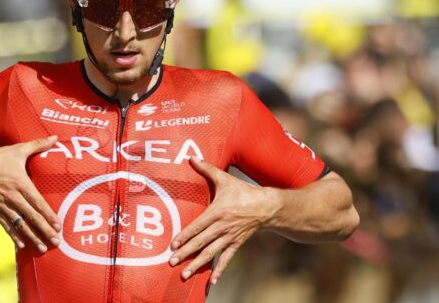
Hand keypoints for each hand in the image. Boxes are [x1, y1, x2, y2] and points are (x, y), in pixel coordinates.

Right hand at [0, 136, 60, 252]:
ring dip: (31, 237)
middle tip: (56, 242)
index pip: (38, 203)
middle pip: (31, 217)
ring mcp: (2, 205)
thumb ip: (37, 145)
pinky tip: (21, 245)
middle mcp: (13, 197)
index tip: (58, 226)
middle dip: (44, 231)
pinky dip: (13, 236)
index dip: (49, 215)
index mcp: (20, 183)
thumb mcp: (17, 150)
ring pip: (19, 225)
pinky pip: (5, 225)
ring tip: (42, 248)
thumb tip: (55, 138)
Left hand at [169, 157, 277, 284]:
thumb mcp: (225, 179)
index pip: (198, 226)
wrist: (267, 206)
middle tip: (171, 262)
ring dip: (198, 264)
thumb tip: (191, 157)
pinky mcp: (236, 243)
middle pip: (202, 242)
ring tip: (185, 275)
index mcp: (218, 212)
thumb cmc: (243, 191)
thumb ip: (207, 169)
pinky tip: (212, 282)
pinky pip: (226, 258)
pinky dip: (219, 270)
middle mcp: (222, 227)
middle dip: (186, 253)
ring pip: (211, 253)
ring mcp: (230, 237)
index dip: (185, 235)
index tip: (173, 245)